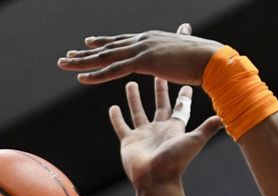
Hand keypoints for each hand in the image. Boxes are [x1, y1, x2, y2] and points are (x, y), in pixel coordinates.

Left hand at [57, 23, 221, 85]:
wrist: (213, 60)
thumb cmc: (203, 60)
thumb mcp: (185, 52)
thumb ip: (178, 45)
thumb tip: (183, 36)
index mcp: (150, 40)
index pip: (121, 41)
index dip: (103, 43)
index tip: (88, 43)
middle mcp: (142, 41)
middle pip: (107, 47)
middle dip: (85, 53)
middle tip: (67, 56)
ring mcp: (141, 50)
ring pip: (105, 57)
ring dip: (82, 62)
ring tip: (64, 64)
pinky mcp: (143, 62)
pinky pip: (114, 70)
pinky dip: (96, 75)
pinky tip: (82, 78)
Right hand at [110, 79, 221, 185]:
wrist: (156, 180)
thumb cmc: (175, 162)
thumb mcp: (194, 140)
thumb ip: (208, 128)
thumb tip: (226, 116)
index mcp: (174, 128)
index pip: (179, 108)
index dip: (183, 97)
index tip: (186, 83)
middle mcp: (158, 129)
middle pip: (159, 105)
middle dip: (160, 90)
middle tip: (159, 73)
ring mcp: (143, 135)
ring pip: (137, 111)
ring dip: (134, 98)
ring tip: (130, 83)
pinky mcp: (129, 141)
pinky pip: (121, 126)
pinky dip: (116, 118)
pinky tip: (113, 107)